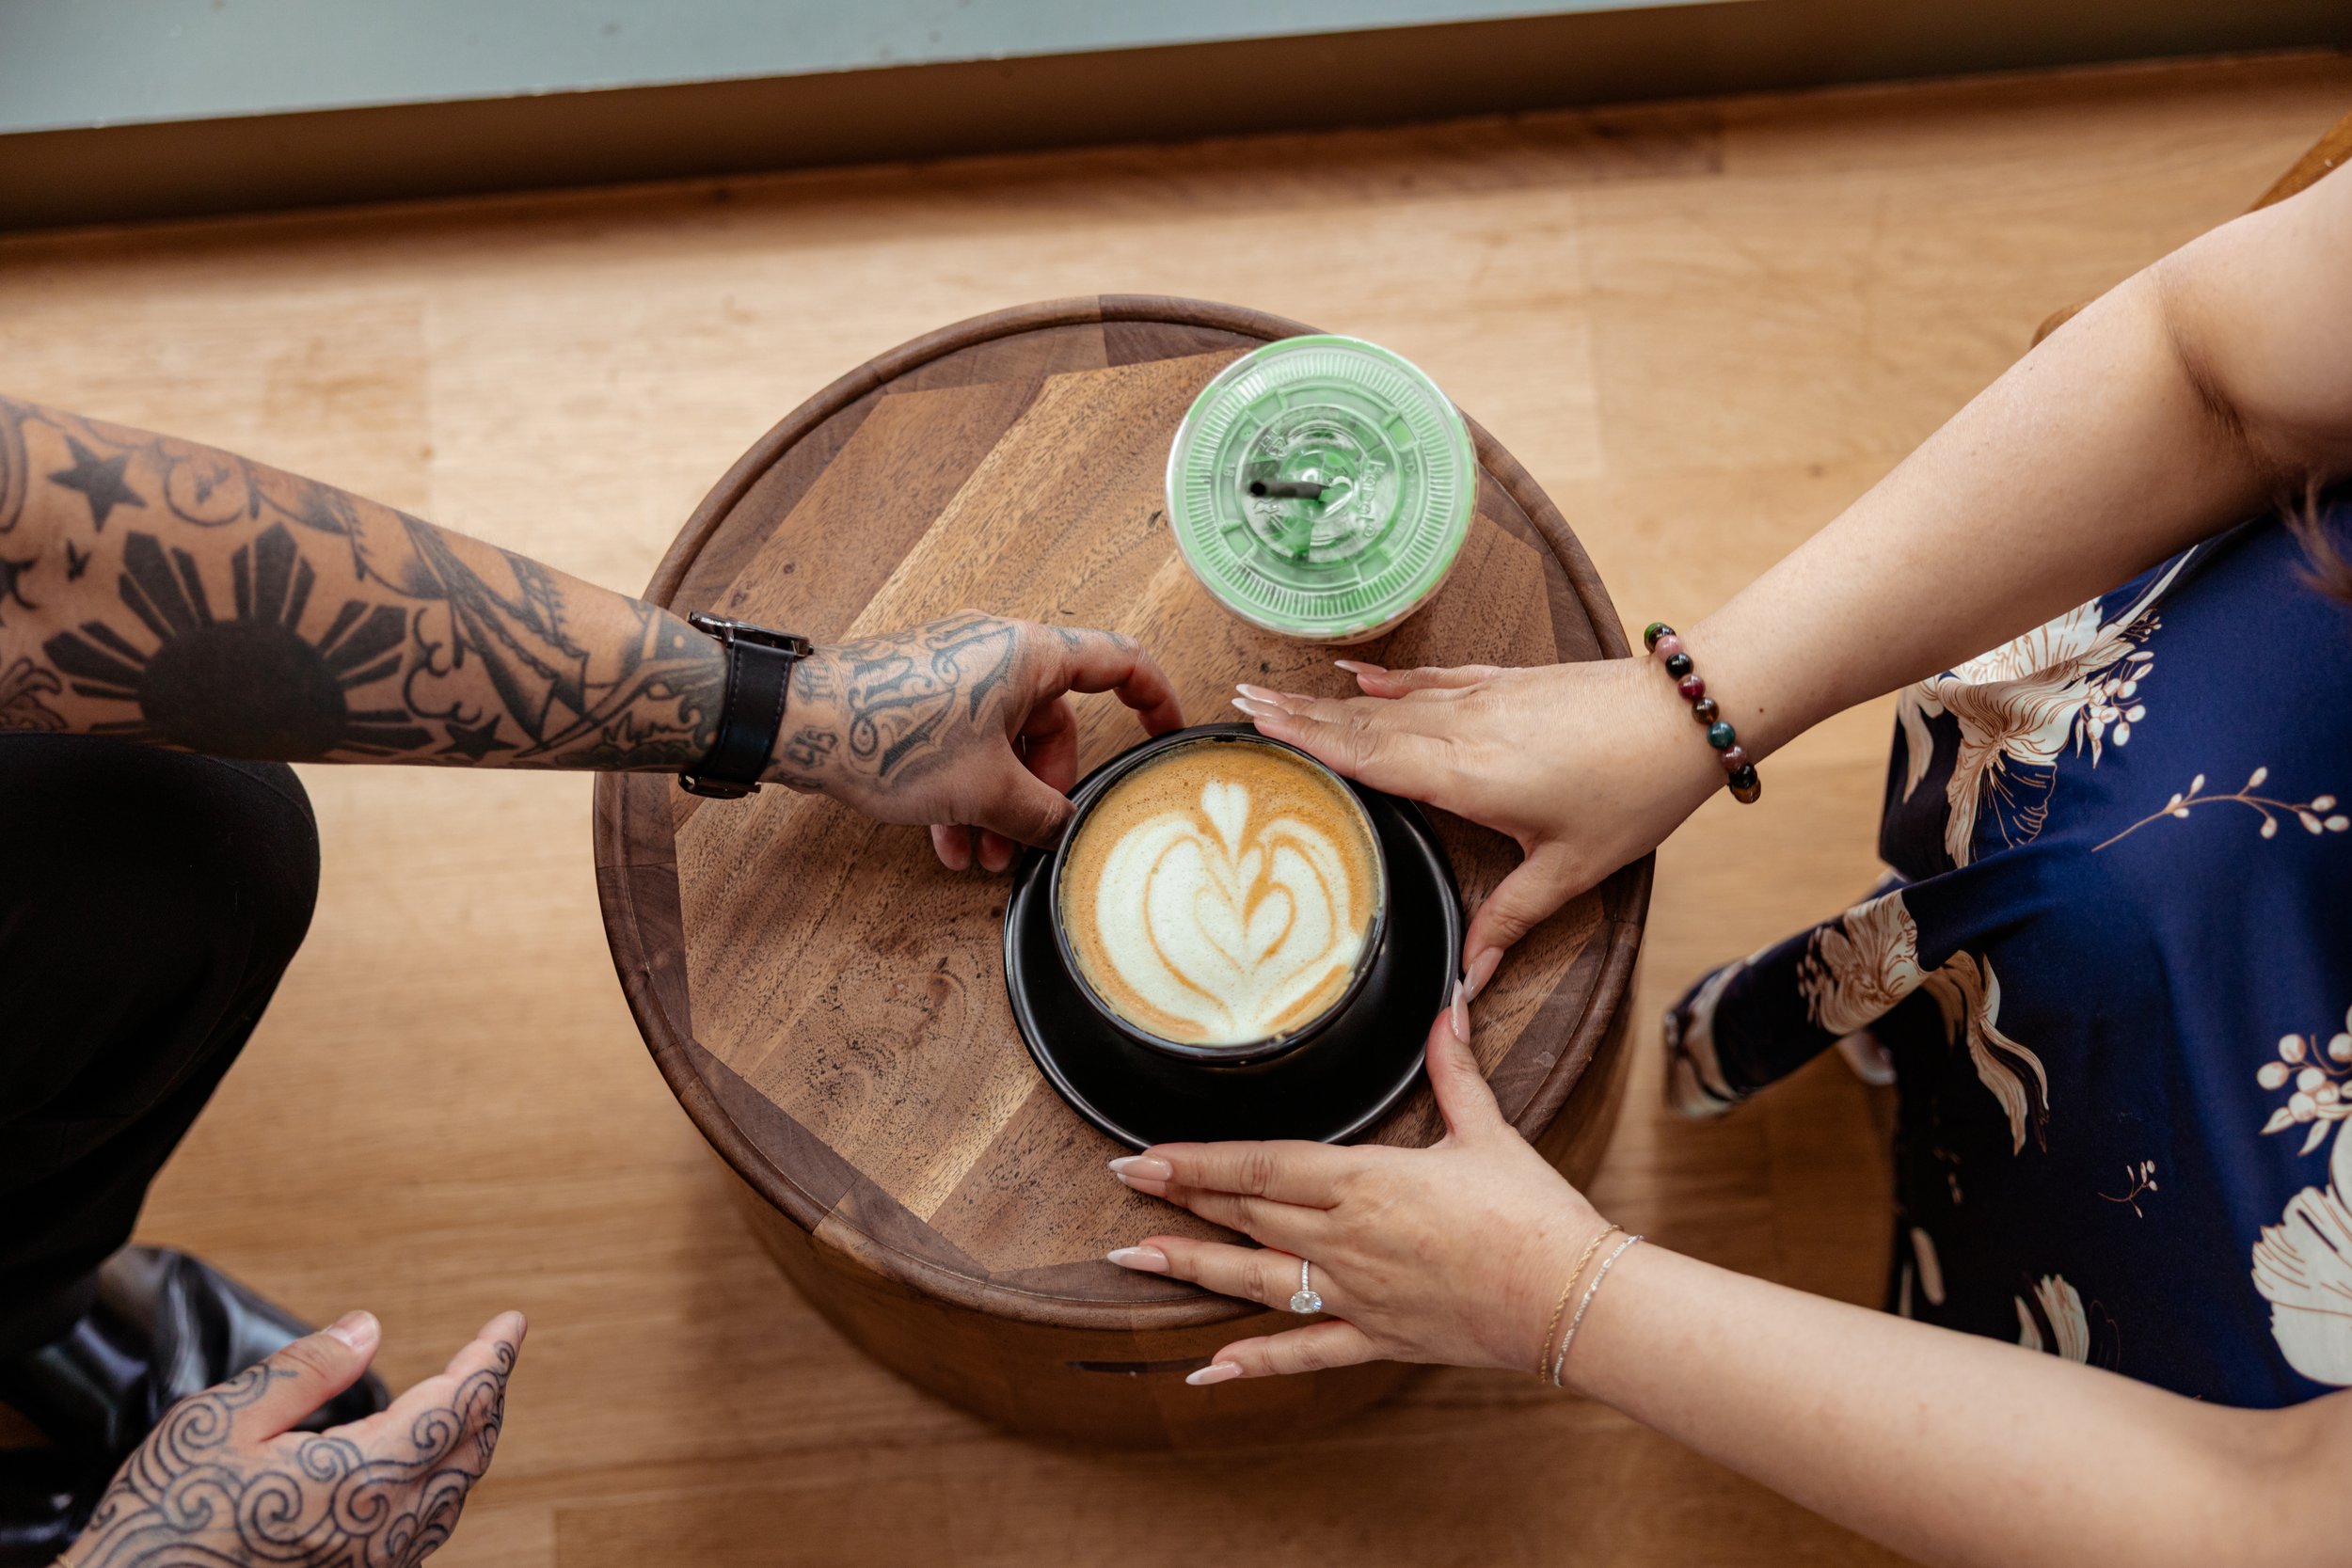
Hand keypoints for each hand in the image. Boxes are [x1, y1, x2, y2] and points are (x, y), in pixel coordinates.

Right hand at [62, 1309, 523, 1567]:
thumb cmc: (167, 1516)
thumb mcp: (223, 1421)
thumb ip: (307, 1372)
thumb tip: (369, 1328)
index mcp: (363, 1477)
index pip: (461, 1403)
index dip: (492, 1356)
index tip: (511, 1323)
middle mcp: (384, 1528)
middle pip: (470, 1449)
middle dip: (487, 1394)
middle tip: (491, 1353)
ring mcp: (375, 1564)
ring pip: (453, 1495)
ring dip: (470, 1441)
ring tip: (470, 1401)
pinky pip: (425, 1531)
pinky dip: (442, 1485)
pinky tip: (425, 1472)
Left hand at [769, 612, 1183, 871]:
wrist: (800, 724)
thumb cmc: (891, 736)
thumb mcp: (985, 791)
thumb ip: (1041, 813)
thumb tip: (1067, 830)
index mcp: (1030, 655)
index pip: (1120, 662)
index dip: (1155, 697)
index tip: (1169, 732)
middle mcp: (998, 652)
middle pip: (1053, 723)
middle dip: (1043, 791)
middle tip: (1032, 841)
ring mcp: (957, 670)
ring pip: (1004, 741)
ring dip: (999, 803)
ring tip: (981, 857)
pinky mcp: (923, 691)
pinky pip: (966, 741)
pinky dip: (965, 790)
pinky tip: (947, 842)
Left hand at [1105, 1005, 1608, 1381]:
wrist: (1571, 1298)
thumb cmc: (1534, 1213)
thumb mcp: (1488, 1130)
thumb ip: (1455, 1068)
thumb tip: (1449, 1004)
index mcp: (1366, 1181)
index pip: (1261, 1165)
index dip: (1197, 1161)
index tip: (1144, 1155)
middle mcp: (1346, 1239)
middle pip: (1245, 1214)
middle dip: (1179, 1199)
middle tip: (1123, 1186)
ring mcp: (1356, 1293)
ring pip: (1255, 1278)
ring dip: (1190, 1266)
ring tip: (1133, 1258)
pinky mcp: (1378, 1337)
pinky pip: (1305, 1352)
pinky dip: (1255, 1363)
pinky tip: (1207, 1370)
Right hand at [1232, 655, 1715, 980]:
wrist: (1687, 718)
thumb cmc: (1633, 792)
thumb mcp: (1569, 871)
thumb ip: (1509, 920)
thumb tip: (1467, 982)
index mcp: (1465, 775)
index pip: (1365, 754)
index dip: (1305, 740)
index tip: (1253, 726)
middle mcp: (1462, 729)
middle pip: (1362, 720)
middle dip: (1298, 712)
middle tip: (1238, 701)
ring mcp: (1483, 699)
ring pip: (1390, 698)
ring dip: (1332, 695)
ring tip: (1279, 689)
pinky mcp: (1508, 683)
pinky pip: (1432, 679)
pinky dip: (1390, 677)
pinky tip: (1362, 672)